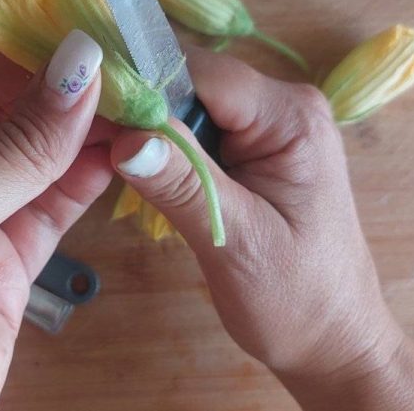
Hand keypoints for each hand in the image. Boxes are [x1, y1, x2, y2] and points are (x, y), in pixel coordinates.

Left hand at [0, 31, 111, 410]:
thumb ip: (5, 153)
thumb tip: (78, 65)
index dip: (28, 52)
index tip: (98, 28)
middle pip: (4, 116)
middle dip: (65, 91)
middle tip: (138, 60)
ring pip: (36, 163)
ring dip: (87, 133)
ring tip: (147, 98)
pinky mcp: (3, 275)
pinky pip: (51, 213)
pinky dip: (89, 183)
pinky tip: (127, 151)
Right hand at [110, 47, 413, 409]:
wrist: (333, 341)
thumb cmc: (297, 300)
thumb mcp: (236, 242)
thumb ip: (183, 183)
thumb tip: (125, 136)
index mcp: (292, 118)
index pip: (201, 72)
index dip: (142, 85)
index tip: (86, 110)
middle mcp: (284, 105)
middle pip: (190, 80)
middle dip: (137, 105)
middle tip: (81, 135)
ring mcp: (268, 124)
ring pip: (186, 102)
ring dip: (143, 126)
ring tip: (95, 150)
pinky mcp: (252, 147)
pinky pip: (195, 127)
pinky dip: (161, 145)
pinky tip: (129, 164)